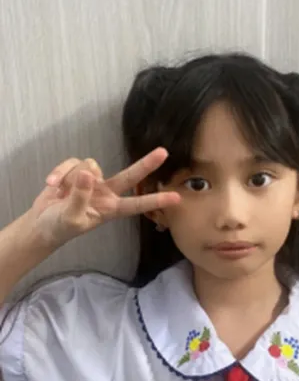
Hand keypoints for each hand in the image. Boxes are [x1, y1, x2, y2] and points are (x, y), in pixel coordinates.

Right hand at [29, 148, 179, 246]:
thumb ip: (80, 197)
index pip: (137, 204)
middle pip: (130, 175)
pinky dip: (60, 172)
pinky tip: (51, 185)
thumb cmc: (60, 227)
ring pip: (89, 166)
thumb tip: (88, 175)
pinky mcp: (77, 171)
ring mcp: (92, 181)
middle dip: (146, 164)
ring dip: (71, 178)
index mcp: (110, 209)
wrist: (41, 224)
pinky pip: (72, 163)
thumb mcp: (71, 219)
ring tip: (60, 194)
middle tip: (164, 152)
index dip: (155, 201)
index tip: (175, 198)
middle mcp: (106, 193)